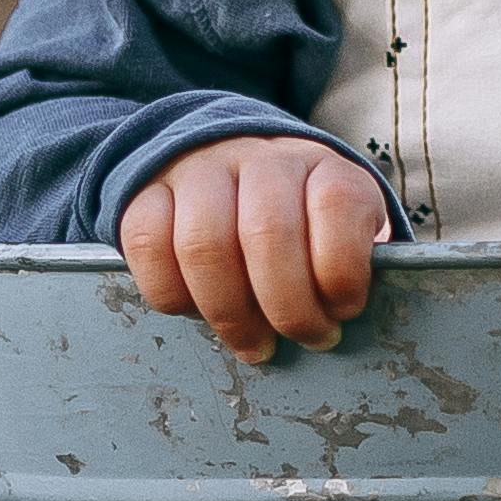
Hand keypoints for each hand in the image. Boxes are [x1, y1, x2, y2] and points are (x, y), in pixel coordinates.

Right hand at [116, 134, 385, 357]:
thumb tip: (346, 312)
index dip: (342, 273)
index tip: (342, 311)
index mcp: (322, 164)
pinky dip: (172, 295)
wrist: (229, 163)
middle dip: (288, 309)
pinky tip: (198, 312)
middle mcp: (261, 158)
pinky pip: (147, 246)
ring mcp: (199, 170)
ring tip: (252, 343)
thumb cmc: (299, 219)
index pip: (338, 205)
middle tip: (300, 339)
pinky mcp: (147, 191)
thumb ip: (354, 260)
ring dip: (230, 314)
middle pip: (268, 233)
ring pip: (203, 244)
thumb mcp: (343, 227)